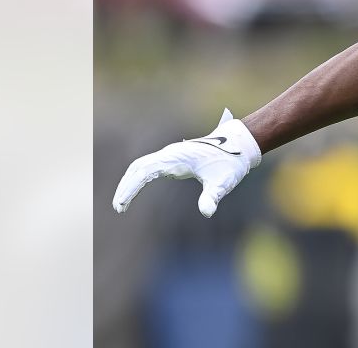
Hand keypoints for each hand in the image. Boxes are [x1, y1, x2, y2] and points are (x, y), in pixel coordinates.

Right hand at [112, 109, 261, 216]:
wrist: (239, 144)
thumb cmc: (231, 162)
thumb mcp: (223, 182)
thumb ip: (213, 196)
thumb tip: (207, 212)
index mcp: (177, 157)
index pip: (145, 171)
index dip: (131, 187)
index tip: (122, 204)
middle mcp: (170, 153)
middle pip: (138, 167)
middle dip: (126, 186)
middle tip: (118, 208)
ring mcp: (171, 154)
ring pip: (141, 165)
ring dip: (129, 181)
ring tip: (122, 203)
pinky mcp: (174, 158)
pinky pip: (149, 166)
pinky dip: (138, 178)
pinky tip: (134, 190)